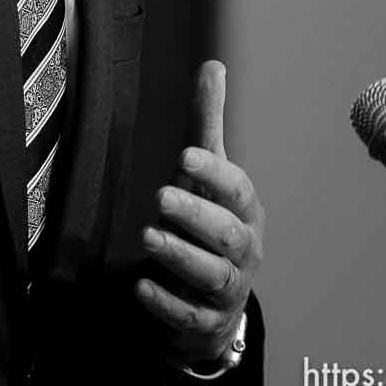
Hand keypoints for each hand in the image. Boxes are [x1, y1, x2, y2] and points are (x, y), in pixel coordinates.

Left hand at [136, 60, 264, 365]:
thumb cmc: (209, 222)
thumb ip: (206, 124)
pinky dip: (167, 303)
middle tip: (160, 196)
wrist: (214, 299)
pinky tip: (141, 286)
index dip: (214, 173)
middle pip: (226, 234)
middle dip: (196, 215)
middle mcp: (243, 249)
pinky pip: (190, 316)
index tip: (184, 156)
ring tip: (148, 236)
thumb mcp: (207, 175)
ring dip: (180, 256)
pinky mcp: (205, 320)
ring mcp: (226, 288)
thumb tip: (213, 65)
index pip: (237, 189)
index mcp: (244, 210)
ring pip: (212, 275)